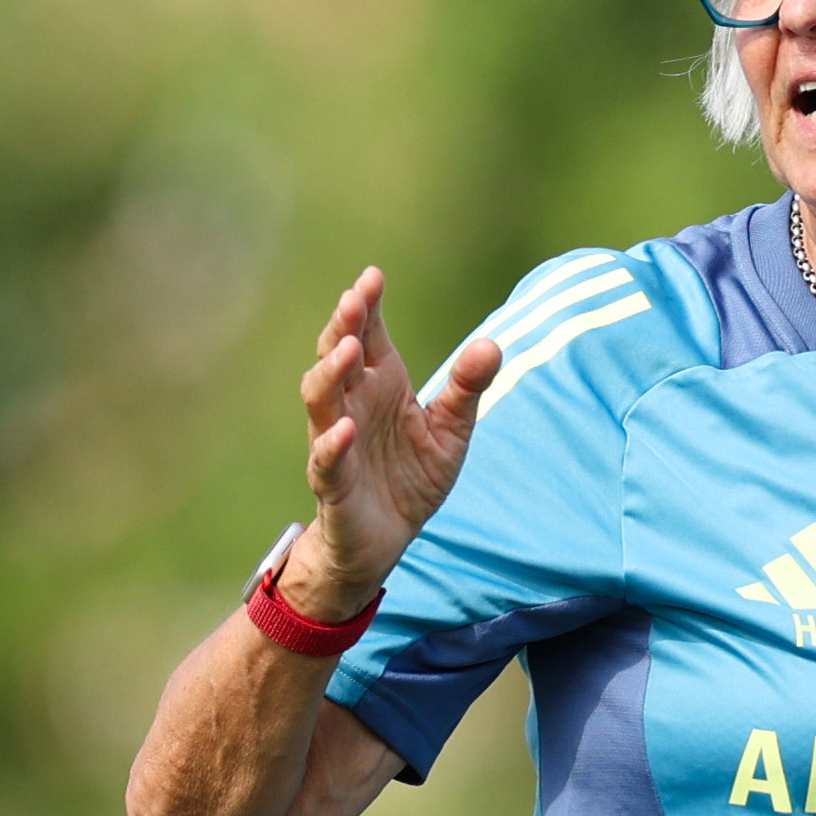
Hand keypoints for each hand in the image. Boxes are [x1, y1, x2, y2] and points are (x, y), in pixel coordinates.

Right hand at [284, 268, 498, 616]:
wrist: (387, 539)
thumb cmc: (411, 475)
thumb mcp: (451, 429)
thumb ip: (467, 387)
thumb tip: (493, 343)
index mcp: (381, 384)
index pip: (368, 335)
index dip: (366, 307)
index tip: (373, 277)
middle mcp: (353, 405)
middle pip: (337, 356)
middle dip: (343, 327)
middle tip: (353, 300)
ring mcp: (336, 441)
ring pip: (321, 400)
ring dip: (330, 374)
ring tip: (346, 351)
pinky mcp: (333, 482)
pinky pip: (326, 460)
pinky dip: (332, 443)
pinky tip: (343, 428)